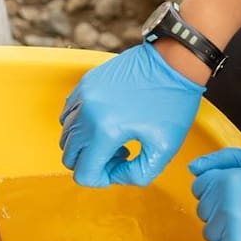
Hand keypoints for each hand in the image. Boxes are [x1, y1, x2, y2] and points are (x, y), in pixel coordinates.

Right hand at [60, 43, 204, 186]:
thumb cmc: (172, 104)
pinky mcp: (84, 84)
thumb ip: (137, 175)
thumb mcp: (163, 150)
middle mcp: (87, 114)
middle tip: (120, 153)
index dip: (101, 179)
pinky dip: (82, 125)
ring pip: (66, 136)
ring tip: (115, 135)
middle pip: (70, 157)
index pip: (83, 173)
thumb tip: (114, 175)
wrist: (174, 62)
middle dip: (92, 162)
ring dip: (86, 144)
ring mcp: (83, 96)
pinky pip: (69, 115)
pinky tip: (107, 119)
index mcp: (106, 132)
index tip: (121, 167)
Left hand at [189, 148, 240, 240]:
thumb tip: (193, 168)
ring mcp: (230, 235)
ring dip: (226, 233)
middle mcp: (226, 207)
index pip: (201, 185)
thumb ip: (227, 159)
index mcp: (230, 181)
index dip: (220, 189)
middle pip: (204, 210)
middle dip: (223, 210)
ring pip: (209, 234)